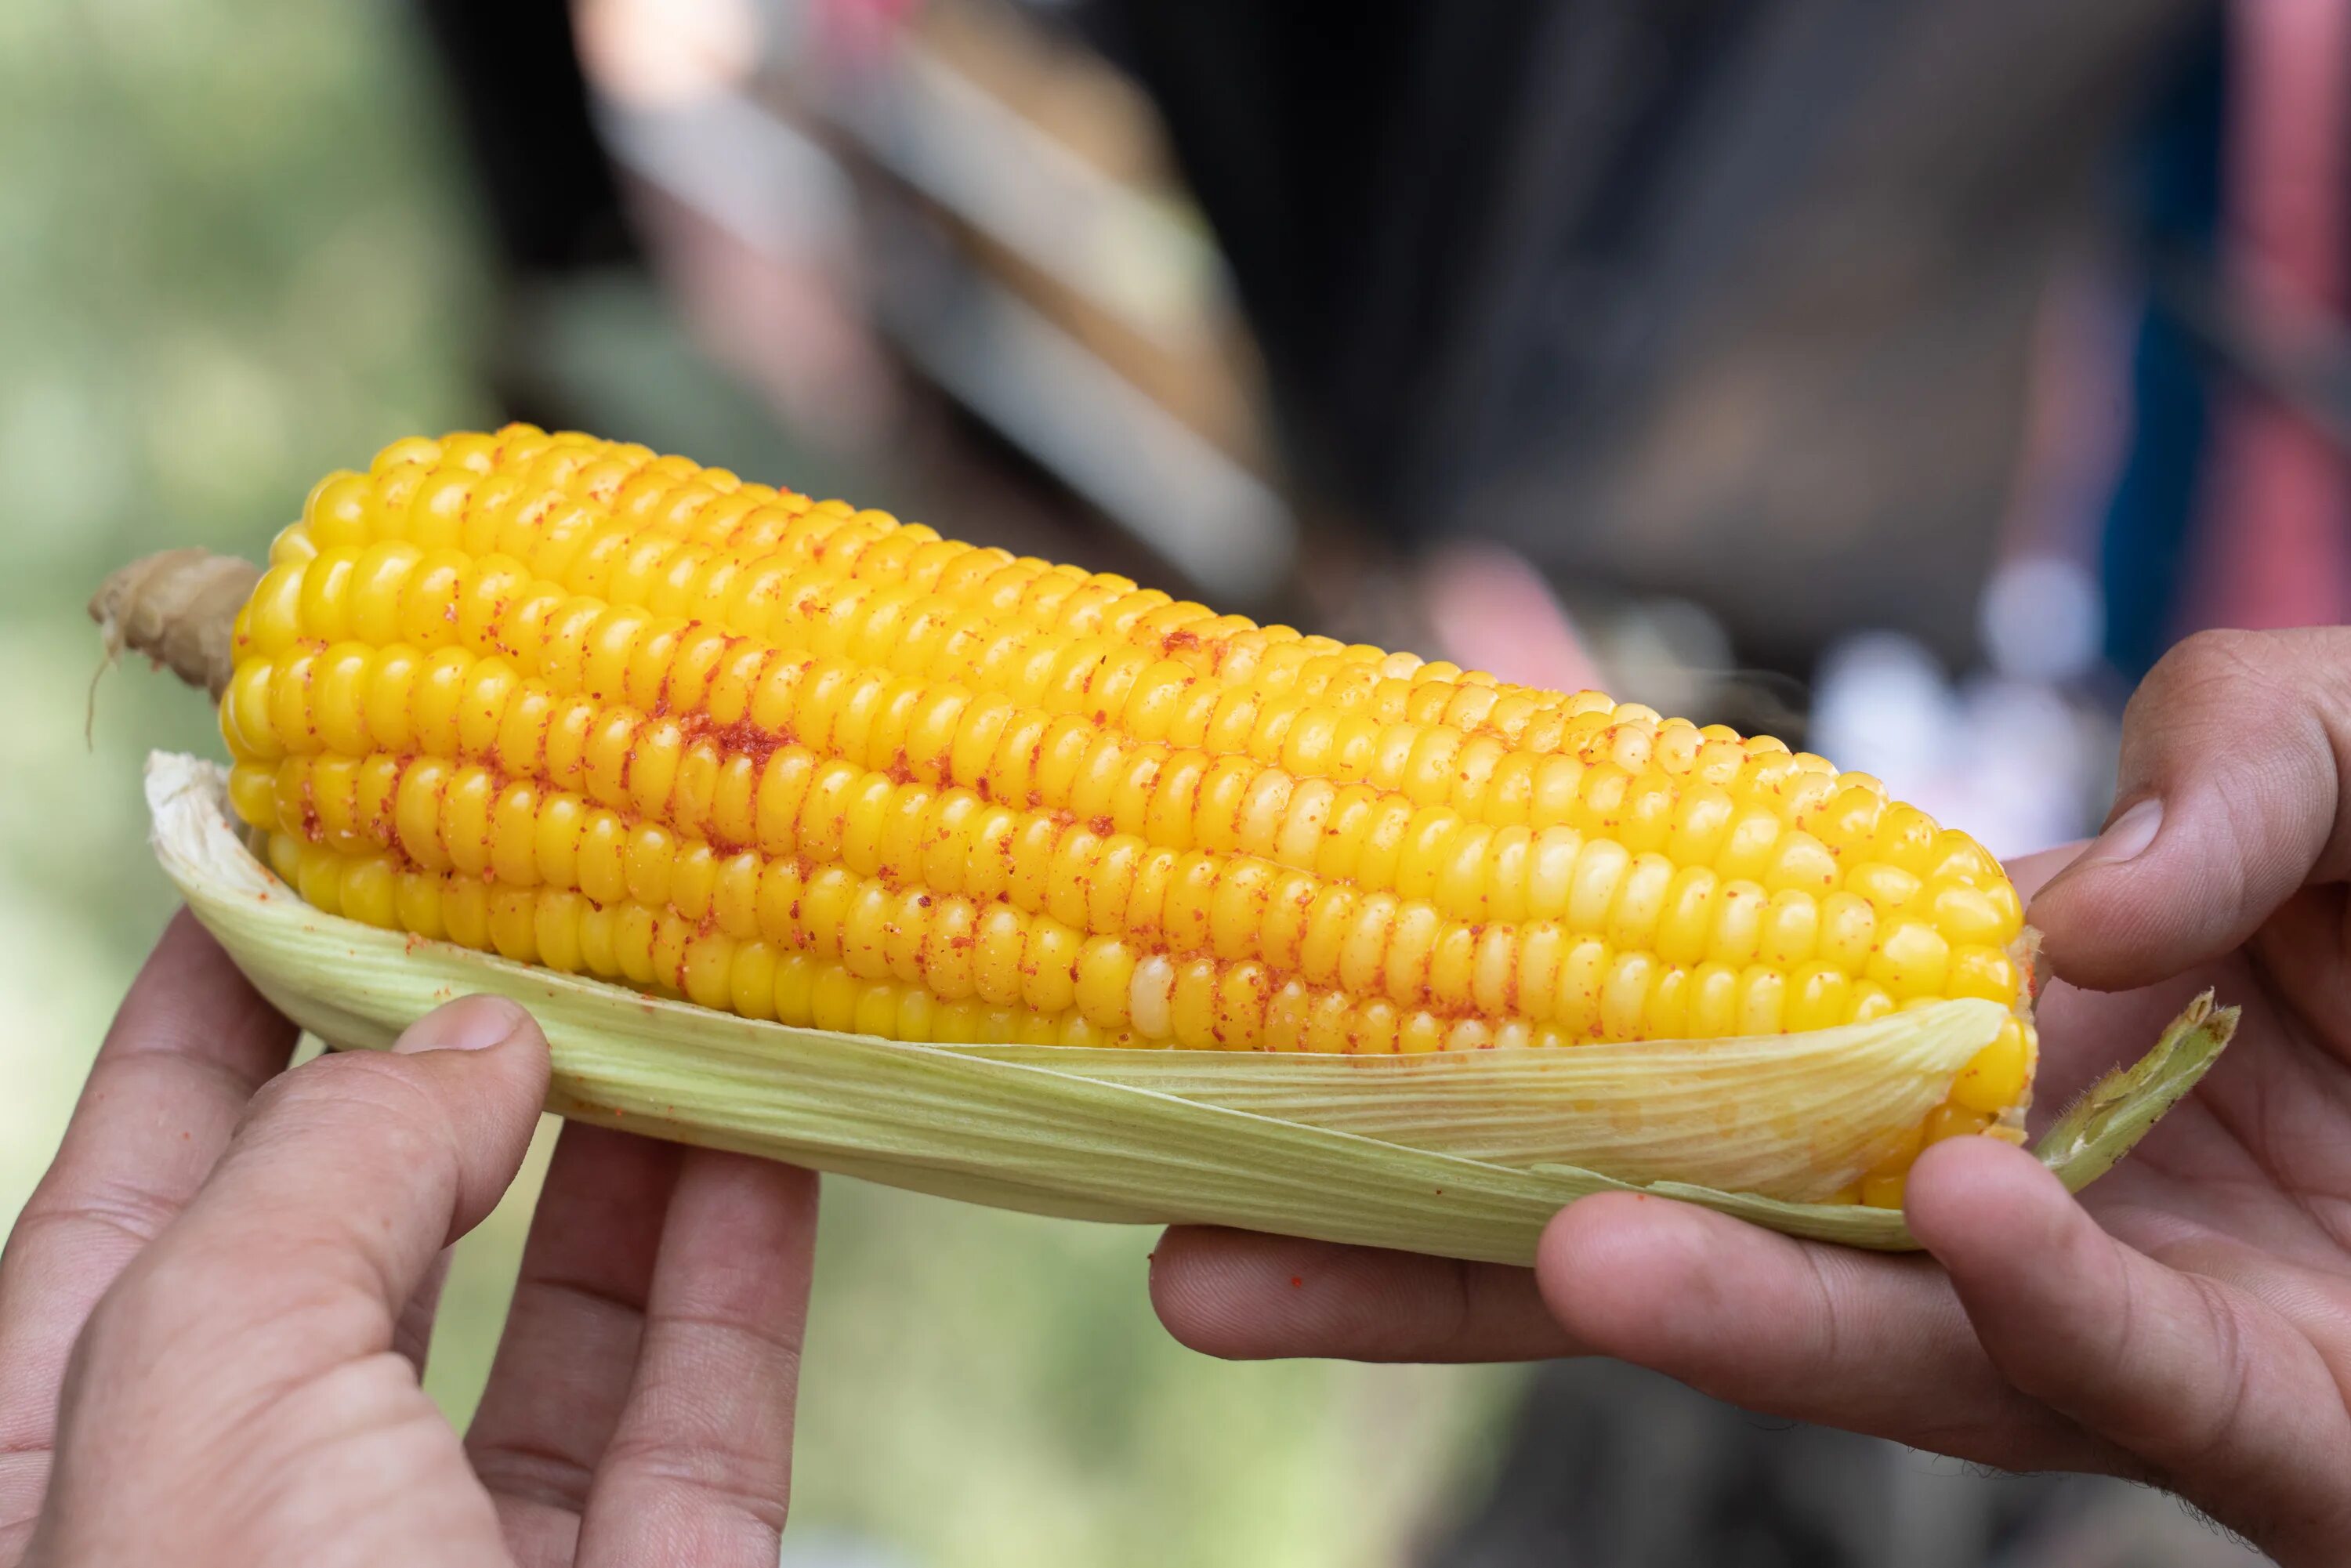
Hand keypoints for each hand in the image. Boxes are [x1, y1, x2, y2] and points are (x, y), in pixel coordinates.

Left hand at [0, 914, 816, 1566]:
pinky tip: (781, 1129)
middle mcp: (274, 1511)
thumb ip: (331, 1171)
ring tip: (676, 985)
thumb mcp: (215, 1373)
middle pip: (362, 1236)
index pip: (124, 1195)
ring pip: (557, 1315)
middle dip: (442, 1063)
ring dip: (626, 1145)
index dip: (202, 1021)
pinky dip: (746, 1261)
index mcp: (84, 1468)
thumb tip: (483, 1036)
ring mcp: (468, 1565)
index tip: (292, 862)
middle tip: (525, 896)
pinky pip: (705, 1404)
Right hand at [1149, 627, 2350, 1565]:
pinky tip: (1953, 1206)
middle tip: (1211, 1260)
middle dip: (1454, 1262)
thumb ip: (2221, 747)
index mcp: (1987, 1051)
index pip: (1700, 1054)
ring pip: (1879, 1363)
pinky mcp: (2289, 1445)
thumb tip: (2063, 911)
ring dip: (1710, 1318)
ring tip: (1536, 1269)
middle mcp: (2008, 1211)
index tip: (1305, 1019)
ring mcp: (2133, 1342)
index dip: (1511, 1043)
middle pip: (1696, 1246)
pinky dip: (2043, 1294)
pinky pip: (2142, 1383)